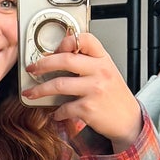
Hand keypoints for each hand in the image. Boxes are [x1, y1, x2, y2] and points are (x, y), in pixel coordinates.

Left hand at [19, 30, 142, 148]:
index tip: (53, 50)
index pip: (85, 39)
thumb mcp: (107, 71)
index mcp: (103, 59)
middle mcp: (100, 71)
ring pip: (58, 84)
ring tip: (31, 93)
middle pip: (65, 60)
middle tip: (32, 69)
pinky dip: (56, 112)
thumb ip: (88, 61)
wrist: (128, 120)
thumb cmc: (114, 96)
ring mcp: (94, 90)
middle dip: (42, 64)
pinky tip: (56, 113)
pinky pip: (64, 107)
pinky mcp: (88, 108)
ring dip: (40, 90)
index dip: (65, 42)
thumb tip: (59, 56)